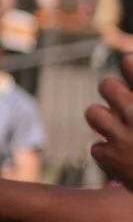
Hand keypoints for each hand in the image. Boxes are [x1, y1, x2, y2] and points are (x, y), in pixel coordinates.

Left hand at [86, 55, 132, 190]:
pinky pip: (96, 148)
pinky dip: (108, 154)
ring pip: (92, 113)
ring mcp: (122, 134)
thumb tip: (128, 65)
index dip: (129, 65)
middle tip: (125, 106)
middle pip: (106, 86)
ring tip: (118, 129)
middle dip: (113, 93)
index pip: (129, 62)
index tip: (131, 71)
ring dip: (103, 120)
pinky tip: (123, 159)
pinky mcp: (111, 157)